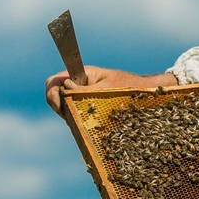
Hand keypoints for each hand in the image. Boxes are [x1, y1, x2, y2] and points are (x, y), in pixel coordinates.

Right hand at [44, 65, 177, 113]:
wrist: (147, 93)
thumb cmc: (130, 87)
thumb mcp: (107, 88)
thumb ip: (85, 89)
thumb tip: (66, 87)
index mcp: (82, 74)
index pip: (54, 80)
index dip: (52, 93)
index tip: (59, 104)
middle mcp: (80, 84)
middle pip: (55, 95)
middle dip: (59, 106)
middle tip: (71, 115)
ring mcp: (82, 96)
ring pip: (64, 106)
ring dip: (68, 114)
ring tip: (84, 118)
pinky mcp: (87, 106)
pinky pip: (74, 113)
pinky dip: (76, 119)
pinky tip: (88, 123)